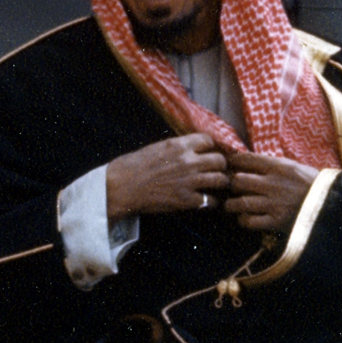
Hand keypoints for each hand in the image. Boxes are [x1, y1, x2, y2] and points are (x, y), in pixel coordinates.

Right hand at [105, 133, 229, 218]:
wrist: (120, 187)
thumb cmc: (133, 166)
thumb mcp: (157, 148)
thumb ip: (177, 147)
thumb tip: (193, 148)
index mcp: (179, 145)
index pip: (209, 140)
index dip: (211, 147)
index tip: (210, 153)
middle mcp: (188, 161)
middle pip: (220, 160)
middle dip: (220, 165)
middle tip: (217, 171)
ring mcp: (189, 181)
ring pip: (221, 179)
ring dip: (220, 183)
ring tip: (216, 186)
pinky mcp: (186, 200)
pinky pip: (212, 201)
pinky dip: (212, 202)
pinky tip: (206, 200)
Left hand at [225, 151, 318, 231]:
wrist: (332, 203)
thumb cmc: (313, 184)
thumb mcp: (294, 166)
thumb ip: (272, 165)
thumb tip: (248, 162)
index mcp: (278, 166)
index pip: (245, 159)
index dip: (232, 162)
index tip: (229, 165)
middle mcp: (273, 183)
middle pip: (238, 181)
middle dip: (231, 184)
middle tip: (230, 188)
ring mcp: (274, 203)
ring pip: (240, 203)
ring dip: (232, 205)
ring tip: (231, 205)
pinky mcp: (277, 222)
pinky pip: (250, 222)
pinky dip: (244, 220)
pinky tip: (246, 218)